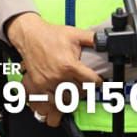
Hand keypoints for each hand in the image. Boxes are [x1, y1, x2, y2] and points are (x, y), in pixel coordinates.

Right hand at [8, 13, 101, 127]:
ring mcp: (47, 83)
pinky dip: (56, 103)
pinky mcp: (38, 87)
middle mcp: (58, 76)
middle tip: (84, 83)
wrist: (29, 35)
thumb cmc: (50, 34)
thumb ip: (92, 39)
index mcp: (69, 65)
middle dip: (85, 89)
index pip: (91, 82)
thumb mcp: (75, 34)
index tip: (97, 81)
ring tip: (73, 90)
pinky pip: (49, 102)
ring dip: (72, 97)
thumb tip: (107, 41)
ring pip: (66, 101)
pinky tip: (60, 98)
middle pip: (79, 93)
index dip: (97, 81)